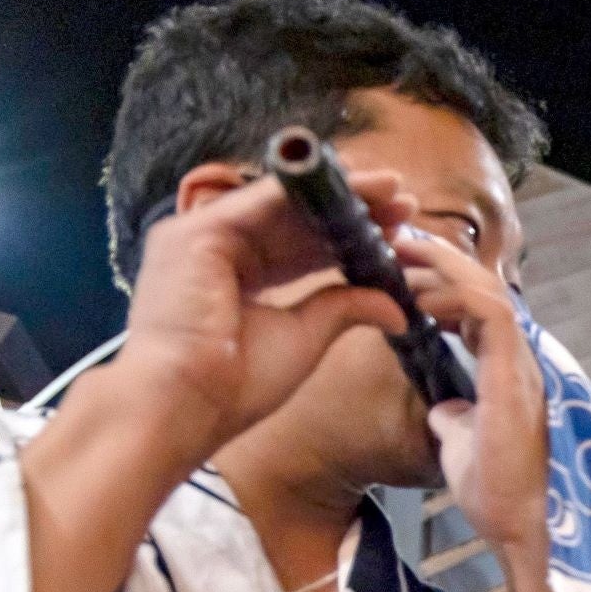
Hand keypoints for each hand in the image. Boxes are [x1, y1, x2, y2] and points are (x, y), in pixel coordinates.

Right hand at [112, 170, 411, 465]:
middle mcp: (214, 250)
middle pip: (293, 221)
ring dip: (338, 193)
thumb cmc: (236, 385)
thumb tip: (397, 309)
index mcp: (235, 277)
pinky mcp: (195, 233)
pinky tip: (352, 186)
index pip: (299, 248)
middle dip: (350, 209)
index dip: (346, 238)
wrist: (187, 405)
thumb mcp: (306, 337)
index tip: (394, 231)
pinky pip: (260, 202)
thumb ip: (344, 309)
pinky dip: (306, 192)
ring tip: (392, 187)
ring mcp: (199, 237)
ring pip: (281, 205)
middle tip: (403, 198)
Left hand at [397, 232, 549, 559]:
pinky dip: (455, 297)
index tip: (406, 268)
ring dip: (444, 269)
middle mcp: (520, 362)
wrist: (520, 525)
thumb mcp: (461, 443)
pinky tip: (422, 297)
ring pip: (490, 292)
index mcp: (507, 373)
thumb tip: (444, 408)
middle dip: (441, 260)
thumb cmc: (497, 494)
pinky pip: (490, 315)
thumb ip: (455, 417)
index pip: (480, 309)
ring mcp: (521, 367)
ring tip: (404, 258)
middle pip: (486, 289)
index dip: (445, 281)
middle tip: (399, 243)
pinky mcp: (514, 375)